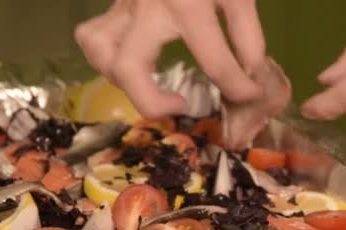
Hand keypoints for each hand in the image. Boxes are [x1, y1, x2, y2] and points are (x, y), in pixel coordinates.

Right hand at [75, 0, 265, 117]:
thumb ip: (247, 34)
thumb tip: (252, 76)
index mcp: (187, 4)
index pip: (214, 61)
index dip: (238, 88)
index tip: (249, 95)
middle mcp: (146, 7)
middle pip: (129, 68)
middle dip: (153, 103)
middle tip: (182, 104)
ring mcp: (123, 4)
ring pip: (100, 52)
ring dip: (123, 81)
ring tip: (153, 88)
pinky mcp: (114, 4)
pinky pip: (93, 36)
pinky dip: (107, 59)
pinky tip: (133, 65)